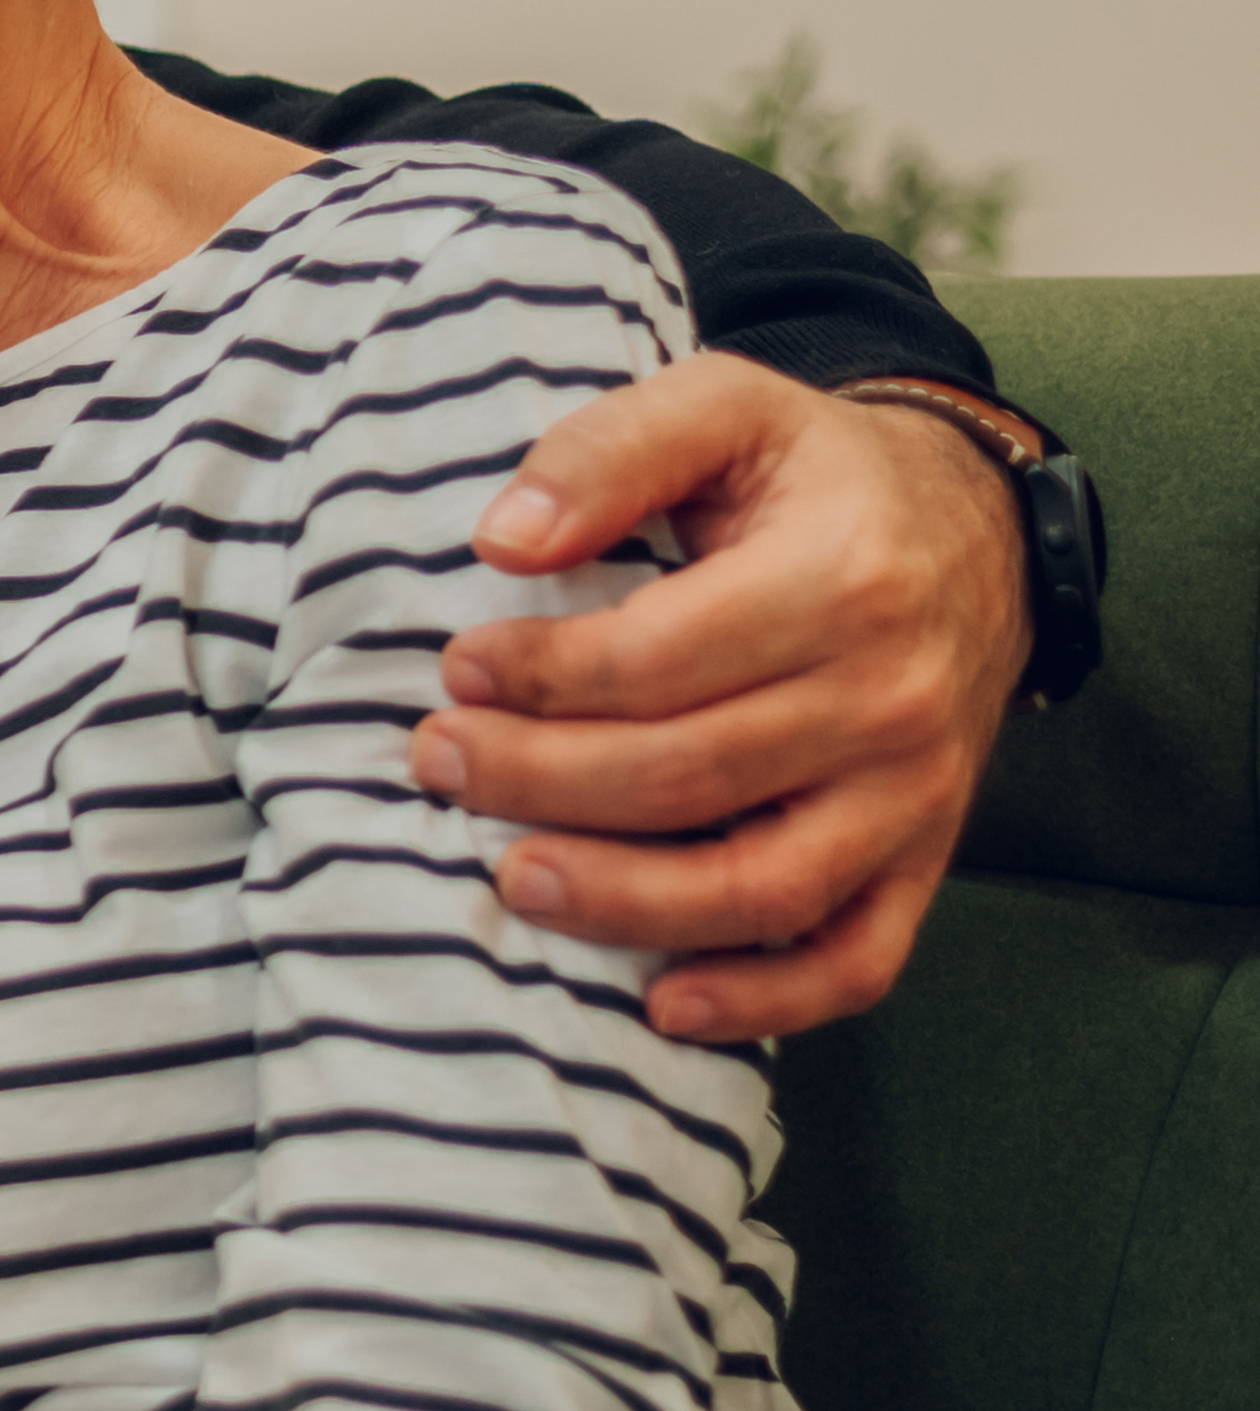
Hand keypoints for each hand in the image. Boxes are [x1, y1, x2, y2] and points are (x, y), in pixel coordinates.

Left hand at [417, 355, 1027, 1038]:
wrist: (974, 533)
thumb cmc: (815, 472)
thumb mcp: (725, 405)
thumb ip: (611, 450)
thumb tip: (505, 540)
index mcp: (842, 579)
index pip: (658, 660)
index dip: (541, 677)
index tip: (456, 672)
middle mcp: (890, 699)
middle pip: (687, 776)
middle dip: (539, 781)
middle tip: (437, 763)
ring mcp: (915, 795)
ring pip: (760, 885)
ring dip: (624, 903)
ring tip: (513, 881)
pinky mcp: (924, 860)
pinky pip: (856, 959)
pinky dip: (766, 1002)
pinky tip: (664, 1005)